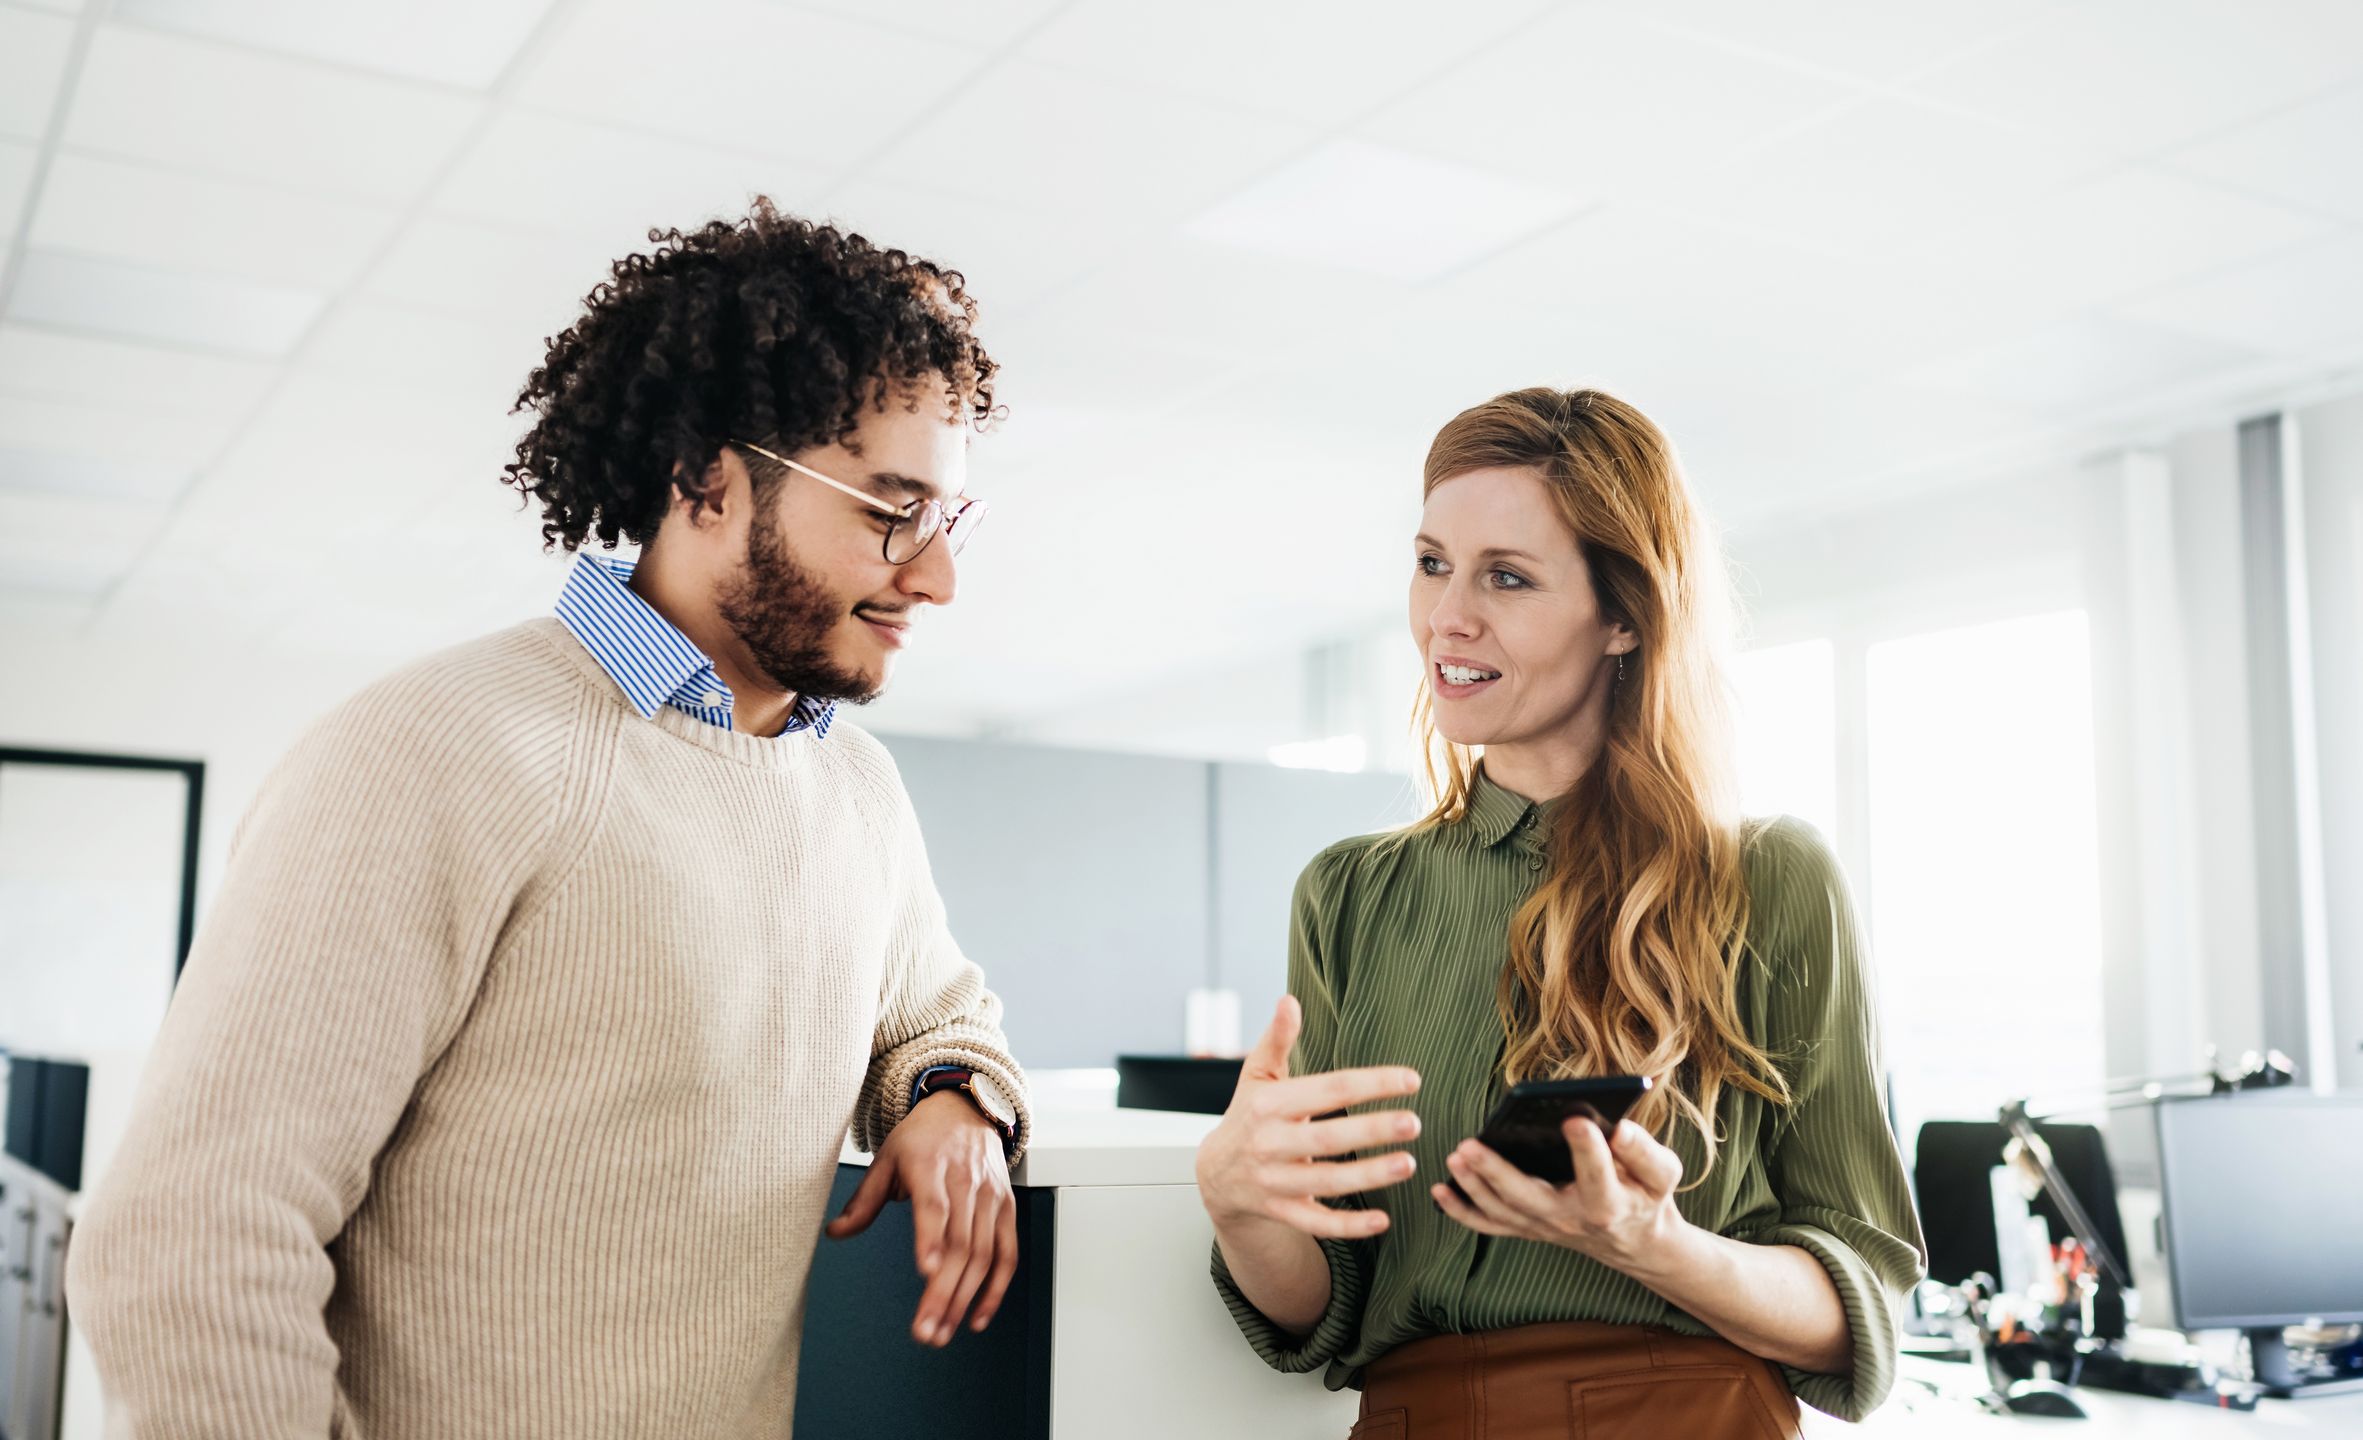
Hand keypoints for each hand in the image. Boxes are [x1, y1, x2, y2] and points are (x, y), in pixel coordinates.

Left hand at [825, 1091, 1016, 1346]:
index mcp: (932, 1165)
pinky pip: (1007, 1255)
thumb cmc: (923, 1137)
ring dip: (964, 1300)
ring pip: (983, 1255)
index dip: (931, 1238)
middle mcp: (967, 1182)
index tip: (925, 1271)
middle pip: (960, 1243)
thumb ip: (864, 1200)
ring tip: (942, 1332)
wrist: (966, 1110)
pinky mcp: (1007, 1209)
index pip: (934, 1205)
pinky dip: (996, 1289)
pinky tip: (978, 1318)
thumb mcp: (886, 1158)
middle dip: (943, 1292)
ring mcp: (991, 1197)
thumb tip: (834, 1233)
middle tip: (925, 1331)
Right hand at [1194, 996, 1422, 1240]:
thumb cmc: (1248, 1115)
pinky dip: (1349, 1226)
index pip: (1327, 1090)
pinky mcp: (1282, 1212)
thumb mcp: (1257, 1075)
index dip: (1369, 1083)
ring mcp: (1275, 1181)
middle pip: (1327, 1138)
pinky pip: (1317, 1223)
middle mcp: (1270, 1143)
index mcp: (1270, 1105)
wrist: (1215, 1173)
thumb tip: (1289, 1000)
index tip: (1411, 1079)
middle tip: (1414, 1123)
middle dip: (1371, 1130)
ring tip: (1408, 1164)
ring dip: (1369, 1176)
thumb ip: (1277, 1040)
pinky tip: (1383, 1220)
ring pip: (1326, 1182)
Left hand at [1433, 1117, 1685, 1269]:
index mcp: (1610, 1203)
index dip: (1588, 1149)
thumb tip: (1620, 1128)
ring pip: (1503, 1212)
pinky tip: (1439, 1190)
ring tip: (1456, 1155)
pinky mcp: (1528, 1228)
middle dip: (1496, 1171)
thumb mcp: (1662, 1173)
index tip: (1575, 1119)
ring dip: (1473, 1186)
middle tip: (1470, 1144)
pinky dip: (1462, 1212)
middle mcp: (1571, 1220)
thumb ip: (1644, 1152)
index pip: (1598, 1175)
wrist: (1635, 1242)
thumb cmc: (1647, 1196)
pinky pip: (1491, 1225)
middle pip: (1529, 1198)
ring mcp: (1544, 1228)